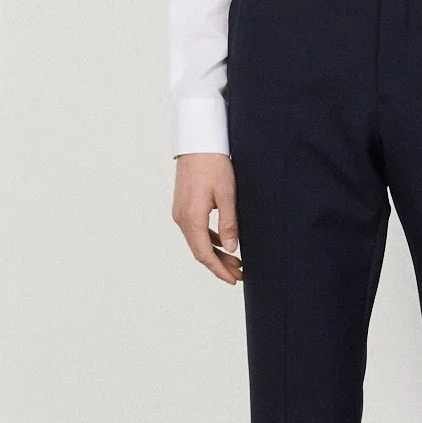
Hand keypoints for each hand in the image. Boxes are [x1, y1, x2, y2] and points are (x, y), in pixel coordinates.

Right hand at [173, 152, 241, 283]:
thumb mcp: (227, 195)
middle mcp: (182, 218)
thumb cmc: (213, 164)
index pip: (204, 254)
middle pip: (200, 251)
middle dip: (220, 265)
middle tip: (240, 273)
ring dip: (216, 253)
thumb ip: (230, 224)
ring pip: (198, 241)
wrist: (198, 142)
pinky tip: (225, 243)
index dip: (219, 270)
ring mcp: (181, 212)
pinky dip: (210, 240)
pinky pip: (196, 230)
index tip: (233, 280)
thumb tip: (233, 249)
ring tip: (237, 261)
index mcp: (191, 218)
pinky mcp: (184, 206)